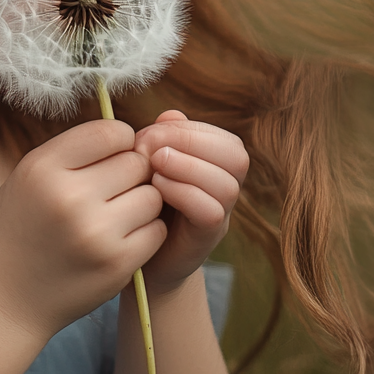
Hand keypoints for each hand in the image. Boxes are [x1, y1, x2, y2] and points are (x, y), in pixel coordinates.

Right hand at [0, 120, 167, 343]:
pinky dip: (146, 231)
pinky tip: (121, 237)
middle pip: (137, 162)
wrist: (8, 297)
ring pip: (152, 196)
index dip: (119, 140)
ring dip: (142, 202)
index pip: (110, 132)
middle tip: (113, 188)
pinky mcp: (117, 263)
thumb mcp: (29, 177)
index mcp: (44, 168)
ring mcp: (96, 233)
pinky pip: (156, 230)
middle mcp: (69, 197)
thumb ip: (73, 151)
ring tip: (116, 213)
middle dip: (132, 171)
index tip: (110, 155)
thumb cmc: (22, 228)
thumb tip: (129, 135)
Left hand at [133, 110, 248, 293]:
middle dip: (191, 142)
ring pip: (226, 184)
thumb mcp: (146, 164)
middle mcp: (225, 189)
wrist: (138, 258)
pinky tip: (156, 187)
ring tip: (153, 167)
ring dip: (186, 166)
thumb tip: (169, 115)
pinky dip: (184, 192)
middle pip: (235, 156)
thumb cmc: (140, 202)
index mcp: (215, 167)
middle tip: (151, 147)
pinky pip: (211, 211)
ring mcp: (220, 215)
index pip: (223, 138)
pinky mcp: (205, 238)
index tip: (149, 133)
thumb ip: (159, 138)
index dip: (188, 129)